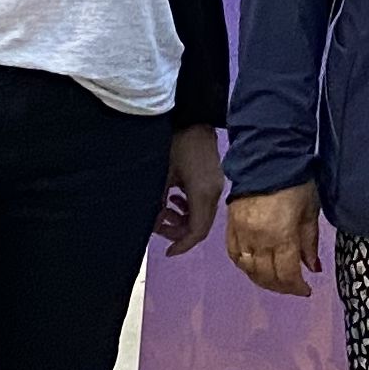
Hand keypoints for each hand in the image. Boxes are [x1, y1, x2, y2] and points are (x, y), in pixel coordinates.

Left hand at [157, 125, 224, 253]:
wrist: (194, 117)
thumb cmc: (175, 144)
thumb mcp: (161, 174)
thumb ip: (157, 202)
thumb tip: (152, 222)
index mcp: (202, 194)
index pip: (197, 231)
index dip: (182, 245)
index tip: (167, 252)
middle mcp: (214, 193)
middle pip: (200, 225)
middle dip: (178, 231)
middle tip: (157, 225)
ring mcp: (216, 185)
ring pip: (201, 214)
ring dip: (182, 218)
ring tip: (163, 210)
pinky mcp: (214, 178)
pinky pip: (202, 202)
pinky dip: (188, 206)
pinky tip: (174, 197)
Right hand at [226, 182, 322, 298]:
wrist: (267, 158)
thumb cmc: (296, 182)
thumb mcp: (310, 212)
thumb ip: (309, 243)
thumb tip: (313, 268)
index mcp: (281, 236)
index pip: (287, 274)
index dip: (297, 287)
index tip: (306, 290)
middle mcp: (258, 240)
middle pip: (267, 276)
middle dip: (282, 287)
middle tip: (293, 287)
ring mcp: (241, 234)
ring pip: (248, 269)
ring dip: (263, 280)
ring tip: (276, 280)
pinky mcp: (230, 227)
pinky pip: (234, 255)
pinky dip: (245, 266)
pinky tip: (255, 267)